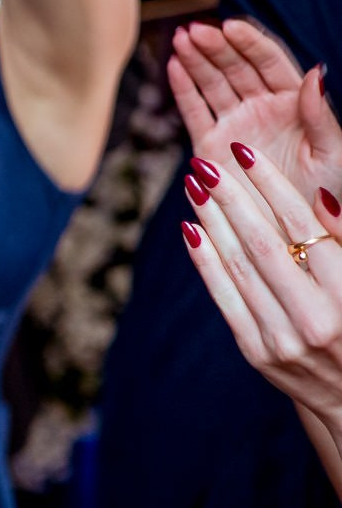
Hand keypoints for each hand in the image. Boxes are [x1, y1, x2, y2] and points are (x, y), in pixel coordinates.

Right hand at [168, 19, 341, 194]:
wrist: (290, 234)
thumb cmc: (322, 195)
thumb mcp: (333, 154)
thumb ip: (320, 114)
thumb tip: (315, 71)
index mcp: (294, 104)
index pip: (269, 63)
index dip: (250, 43)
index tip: (231, 27)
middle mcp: (262, 108)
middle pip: (236, 68)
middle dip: (216, 47)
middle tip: (197, 31)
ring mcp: (235, 125)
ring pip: (212, 84)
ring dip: (196, 60)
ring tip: (180, 39)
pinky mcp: (211, 145)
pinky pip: (195, 111)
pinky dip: (183, 89)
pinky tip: (173, 66)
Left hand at [181, 130, 341, 478]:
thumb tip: (316, 196)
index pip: (304, 228)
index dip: (272, 186)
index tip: (246, 154)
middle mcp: (315, 318)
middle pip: (264, 244)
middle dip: (231, 198)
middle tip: (206, 163)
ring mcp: (282, 338)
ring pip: (239, 267)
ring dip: (213, 221)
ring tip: (196, 186)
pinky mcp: (256, 353)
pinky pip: (225, 298)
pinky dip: (206, 262)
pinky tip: (192, 229)